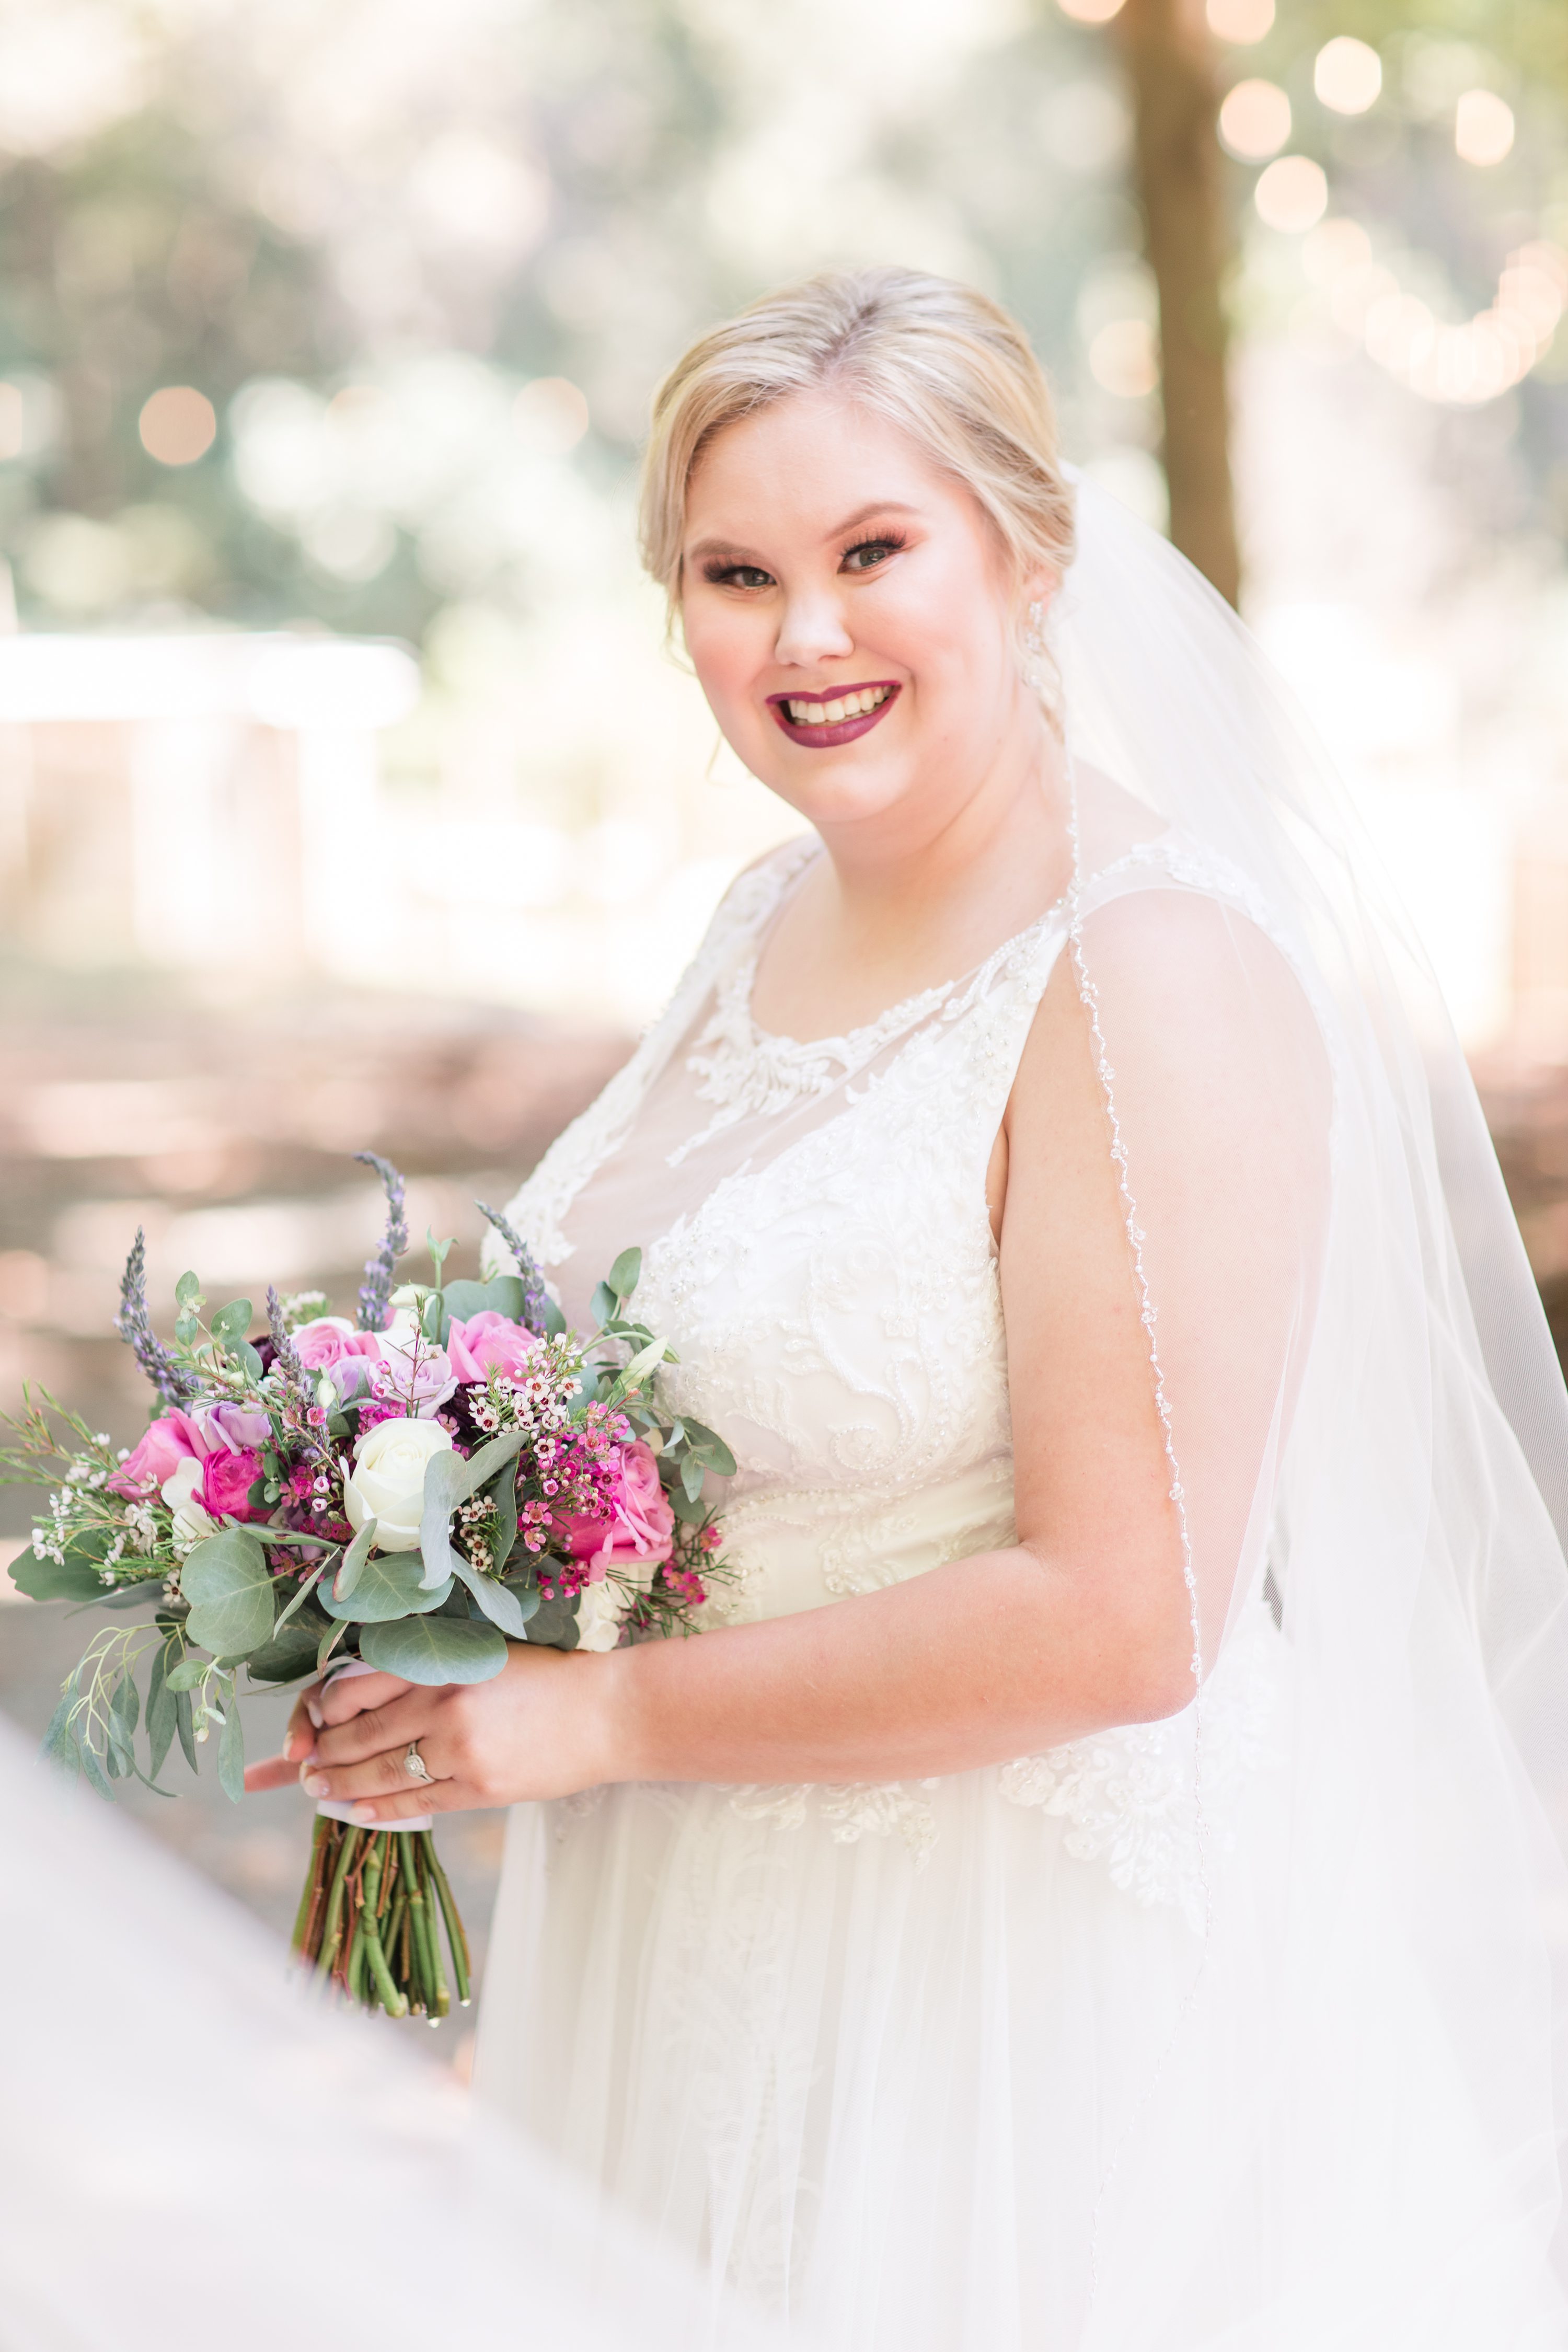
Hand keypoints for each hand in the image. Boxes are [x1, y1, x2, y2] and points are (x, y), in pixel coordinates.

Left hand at [241, 1644, 626, 1821]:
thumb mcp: (481, 1656)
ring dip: (342, 1786)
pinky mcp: (478, 1787)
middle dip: (324, 1755)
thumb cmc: (546, 1678)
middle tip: (303, 1766)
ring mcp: (459, 1748)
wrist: (607, 1712)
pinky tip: (359, 1813)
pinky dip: (380, 1810)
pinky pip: (414, 1803)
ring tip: (319, 1790)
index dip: (321, 1710)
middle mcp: (442, 1700)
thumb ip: (426, 1672)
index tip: (312, 1722)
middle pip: (359, 1735)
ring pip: (380, 1774)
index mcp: (440, 1659)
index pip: (354, 1687)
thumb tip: (357, 1701)